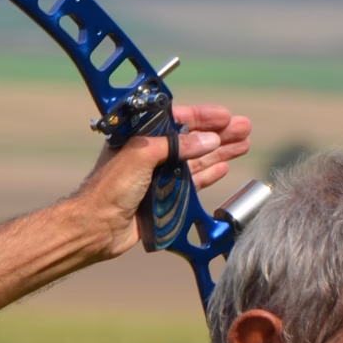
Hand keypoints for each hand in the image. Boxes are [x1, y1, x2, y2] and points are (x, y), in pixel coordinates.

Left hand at [79, 103, 254, 260]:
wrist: (97, 226)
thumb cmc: (109, 188)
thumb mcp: (140, 155)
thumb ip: (175, 146)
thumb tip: (207, 140)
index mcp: (138, 136)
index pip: (175, 120)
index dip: (201, 117)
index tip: (225, 115)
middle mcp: (148, 154)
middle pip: (191, 139)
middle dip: (218, 133)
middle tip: (245, 128)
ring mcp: (157, 176)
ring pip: (195, 160)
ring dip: (219, 151)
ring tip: (244, 143)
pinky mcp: (163, 197)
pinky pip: (191, 182)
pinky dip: (208, 174)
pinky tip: (223, 167)